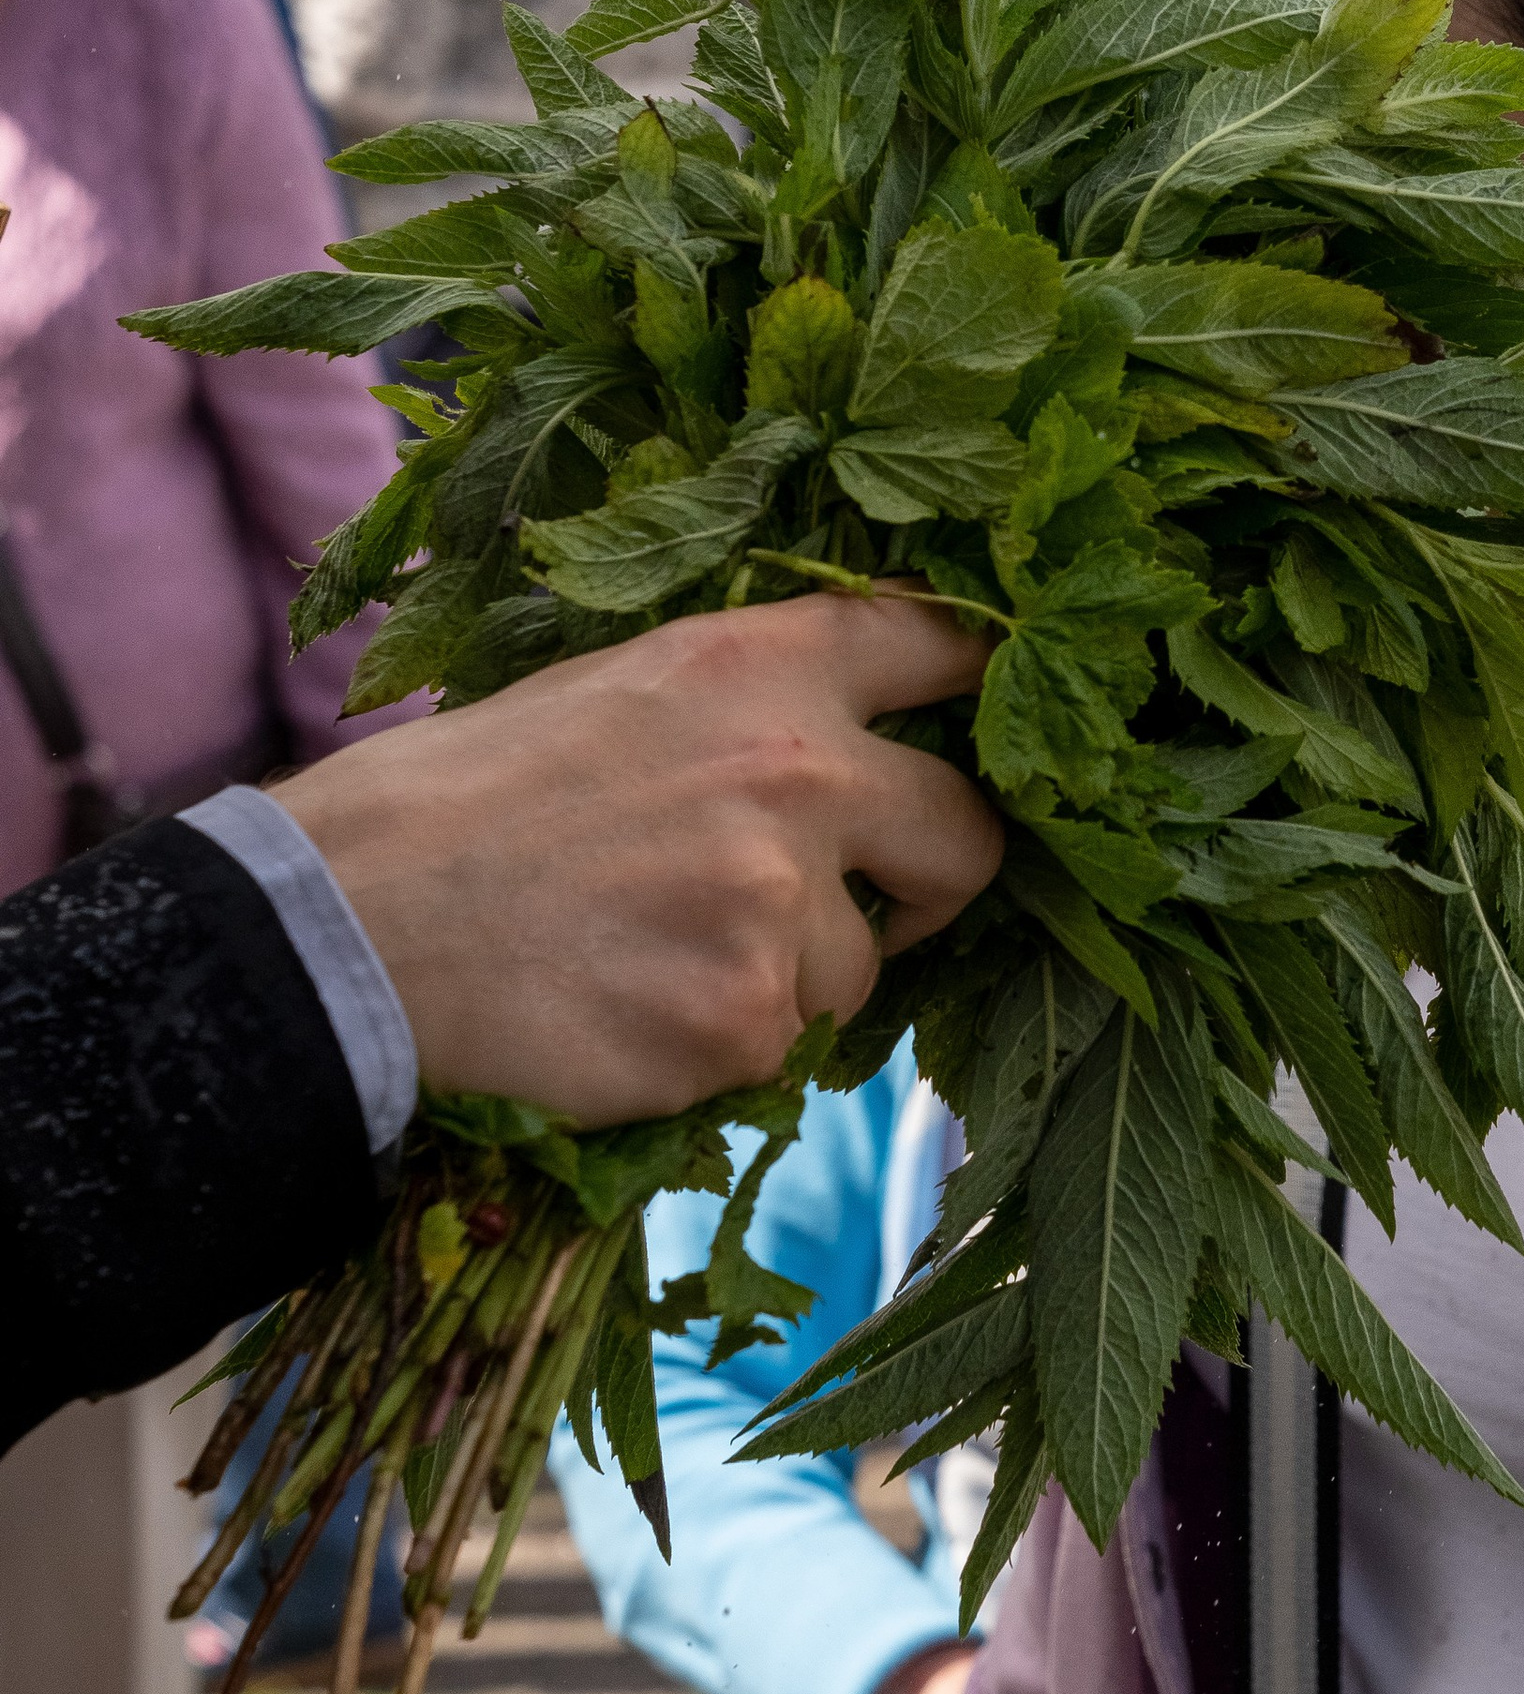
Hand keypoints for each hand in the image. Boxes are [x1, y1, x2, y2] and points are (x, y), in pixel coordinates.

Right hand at [275, 595, 999, 1121]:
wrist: (351, 923)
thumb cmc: (465, 800)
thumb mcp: (617, 689)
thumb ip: (749, 708)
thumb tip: (855, 748)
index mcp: (761, 664)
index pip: (940, 644)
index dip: (987, 682)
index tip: (1002, 715)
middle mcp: (799, 772)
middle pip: (967, 834)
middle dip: (937, 879)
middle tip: (882, 904)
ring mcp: (780, 907)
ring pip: (858, 970)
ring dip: (788, 979)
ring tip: (655, 955)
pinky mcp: (745, 1024)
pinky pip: (780, 1050)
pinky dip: (718, 1045)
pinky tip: (625, 1009)